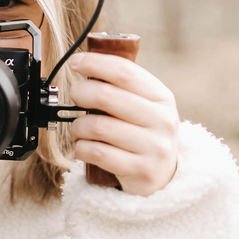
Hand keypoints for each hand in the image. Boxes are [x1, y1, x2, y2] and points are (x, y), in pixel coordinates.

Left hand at [68, 52, 179, 195]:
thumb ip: (122, 87)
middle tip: (74, 95)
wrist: (164, 176)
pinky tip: (83, 146)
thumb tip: (86, 64)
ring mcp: (154, 147)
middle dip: (81, 92)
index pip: (125, 72)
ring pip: (98, 126)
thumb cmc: (143, 133)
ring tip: (79, 128)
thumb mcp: (144, 106)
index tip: (76, 62)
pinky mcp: (141, 171)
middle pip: (107, 96)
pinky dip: (81, 147)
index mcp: (162, 98)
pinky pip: (97, 152)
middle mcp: (162, 121)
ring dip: (78, 125)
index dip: (95, 64)